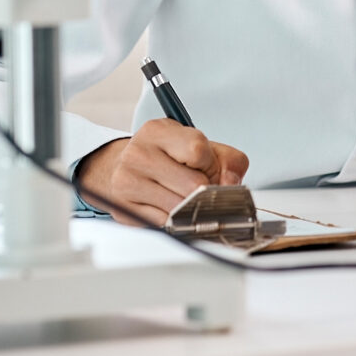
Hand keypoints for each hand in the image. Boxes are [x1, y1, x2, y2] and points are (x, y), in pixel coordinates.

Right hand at [74, 118, 249, 226]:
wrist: (126, 168)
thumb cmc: (168, 157)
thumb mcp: (199, 145)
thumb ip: (228, 160)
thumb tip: (231, 184)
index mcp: (158, 131)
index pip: (198, 150)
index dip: (211, 164)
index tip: (208, 167)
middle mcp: (138, 154)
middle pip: (193, 184)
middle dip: (205, 190)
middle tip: (199, 187)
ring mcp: (127, 182)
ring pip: (181, 208)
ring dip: (192, 208)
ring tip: (184, 197)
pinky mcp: (125, 209)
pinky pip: (165, 224)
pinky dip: (176, 221)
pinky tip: (171, 209)